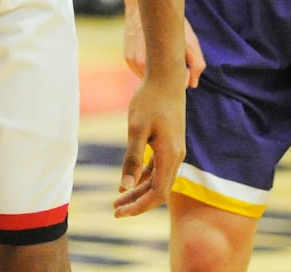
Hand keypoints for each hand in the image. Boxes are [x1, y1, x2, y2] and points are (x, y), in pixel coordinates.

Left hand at [115, 69, 185, 216]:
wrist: (166, 78)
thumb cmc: (149, 100)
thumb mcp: (136, 128)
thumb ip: (132, 158)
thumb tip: (125, 186)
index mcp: (169, 156)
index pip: (158, 194)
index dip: (139, 207)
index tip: (120, 212)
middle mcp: (175, 157)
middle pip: (158, 190)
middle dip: (137, 203)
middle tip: (115, 211)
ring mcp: (174, 150)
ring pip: (157, 179)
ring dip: (138, 191)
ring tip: (117, 199)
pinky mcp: (169, 143)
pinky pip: (157, 167)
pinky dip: (143, 177)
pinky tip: (129, 181)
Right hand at [123, 8, 204, 87]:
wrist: (144, 6)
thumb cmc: (169, 22)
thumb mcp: (189, 40)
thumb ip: (196, 64)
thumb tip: (192, 84)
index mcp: (158, 64)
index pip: (175, 86)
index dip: (183, 76)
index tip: (185, 63)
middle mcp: (142, 66)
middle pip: (160, 83)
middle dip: (169, 74)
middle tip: (175, 57)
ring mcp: (133, 63)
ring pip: (149, 78)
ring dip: (157, 71)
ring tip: (162, 53)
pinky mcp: (128, 59)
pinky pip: (140, 71)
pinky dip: (148, 67)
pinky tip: (152, 53)